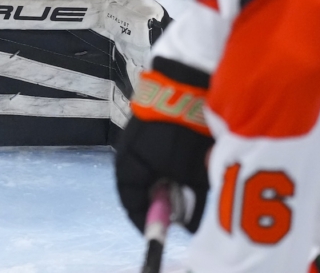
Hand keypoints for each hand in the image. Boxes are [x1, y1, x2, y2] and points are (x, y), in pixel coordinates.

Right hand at [116, 115, 212, 232]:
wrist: (186, 89)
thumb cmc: (185, 137)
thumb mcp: (194, 176)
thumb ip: (192, 205)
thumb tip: (190, 226)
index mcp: (128, 168)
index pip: (131, 203)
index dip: (148, 220)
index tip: (165, 230)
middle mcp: (126, 154)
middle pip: (140, 187)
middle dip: (160, 200)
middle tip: (179, 208)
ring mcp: (134, 137)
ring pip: (148, 170)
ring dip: (164, 180)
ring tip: (185, 183)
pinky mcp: (147, 124)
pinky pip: (153, 154)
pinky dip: (166, 164)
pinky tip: (184, 162)